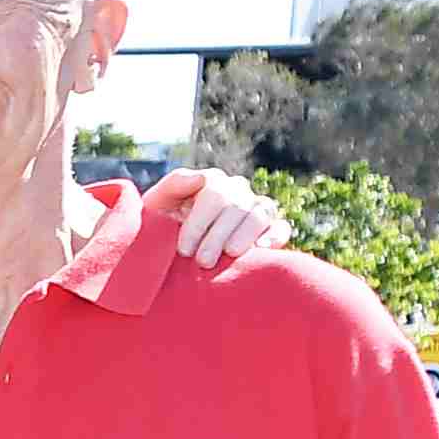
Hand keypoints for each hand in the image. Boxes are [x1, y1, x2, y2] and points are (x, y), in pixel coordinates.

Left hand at [147, 166, 289, 267]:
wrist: (165, 252)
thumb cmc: (158, 225)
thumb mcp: (157, 204)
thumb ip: (175, 184)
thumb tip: (202, 177)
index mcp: (212, 183)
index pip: (215, 194)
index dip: (200, 222)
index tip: (184, 249)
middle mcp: (237, 192)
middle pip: (237, 206)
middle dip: (219, 234)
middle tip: (203, 261)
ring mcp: (255, 209)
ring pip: (261, 214)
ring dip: (245, 235)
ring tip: (230, 254)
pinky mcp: (270, 229)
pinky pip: (281, 227)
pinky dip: (275, 235)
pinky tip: (262, 248)